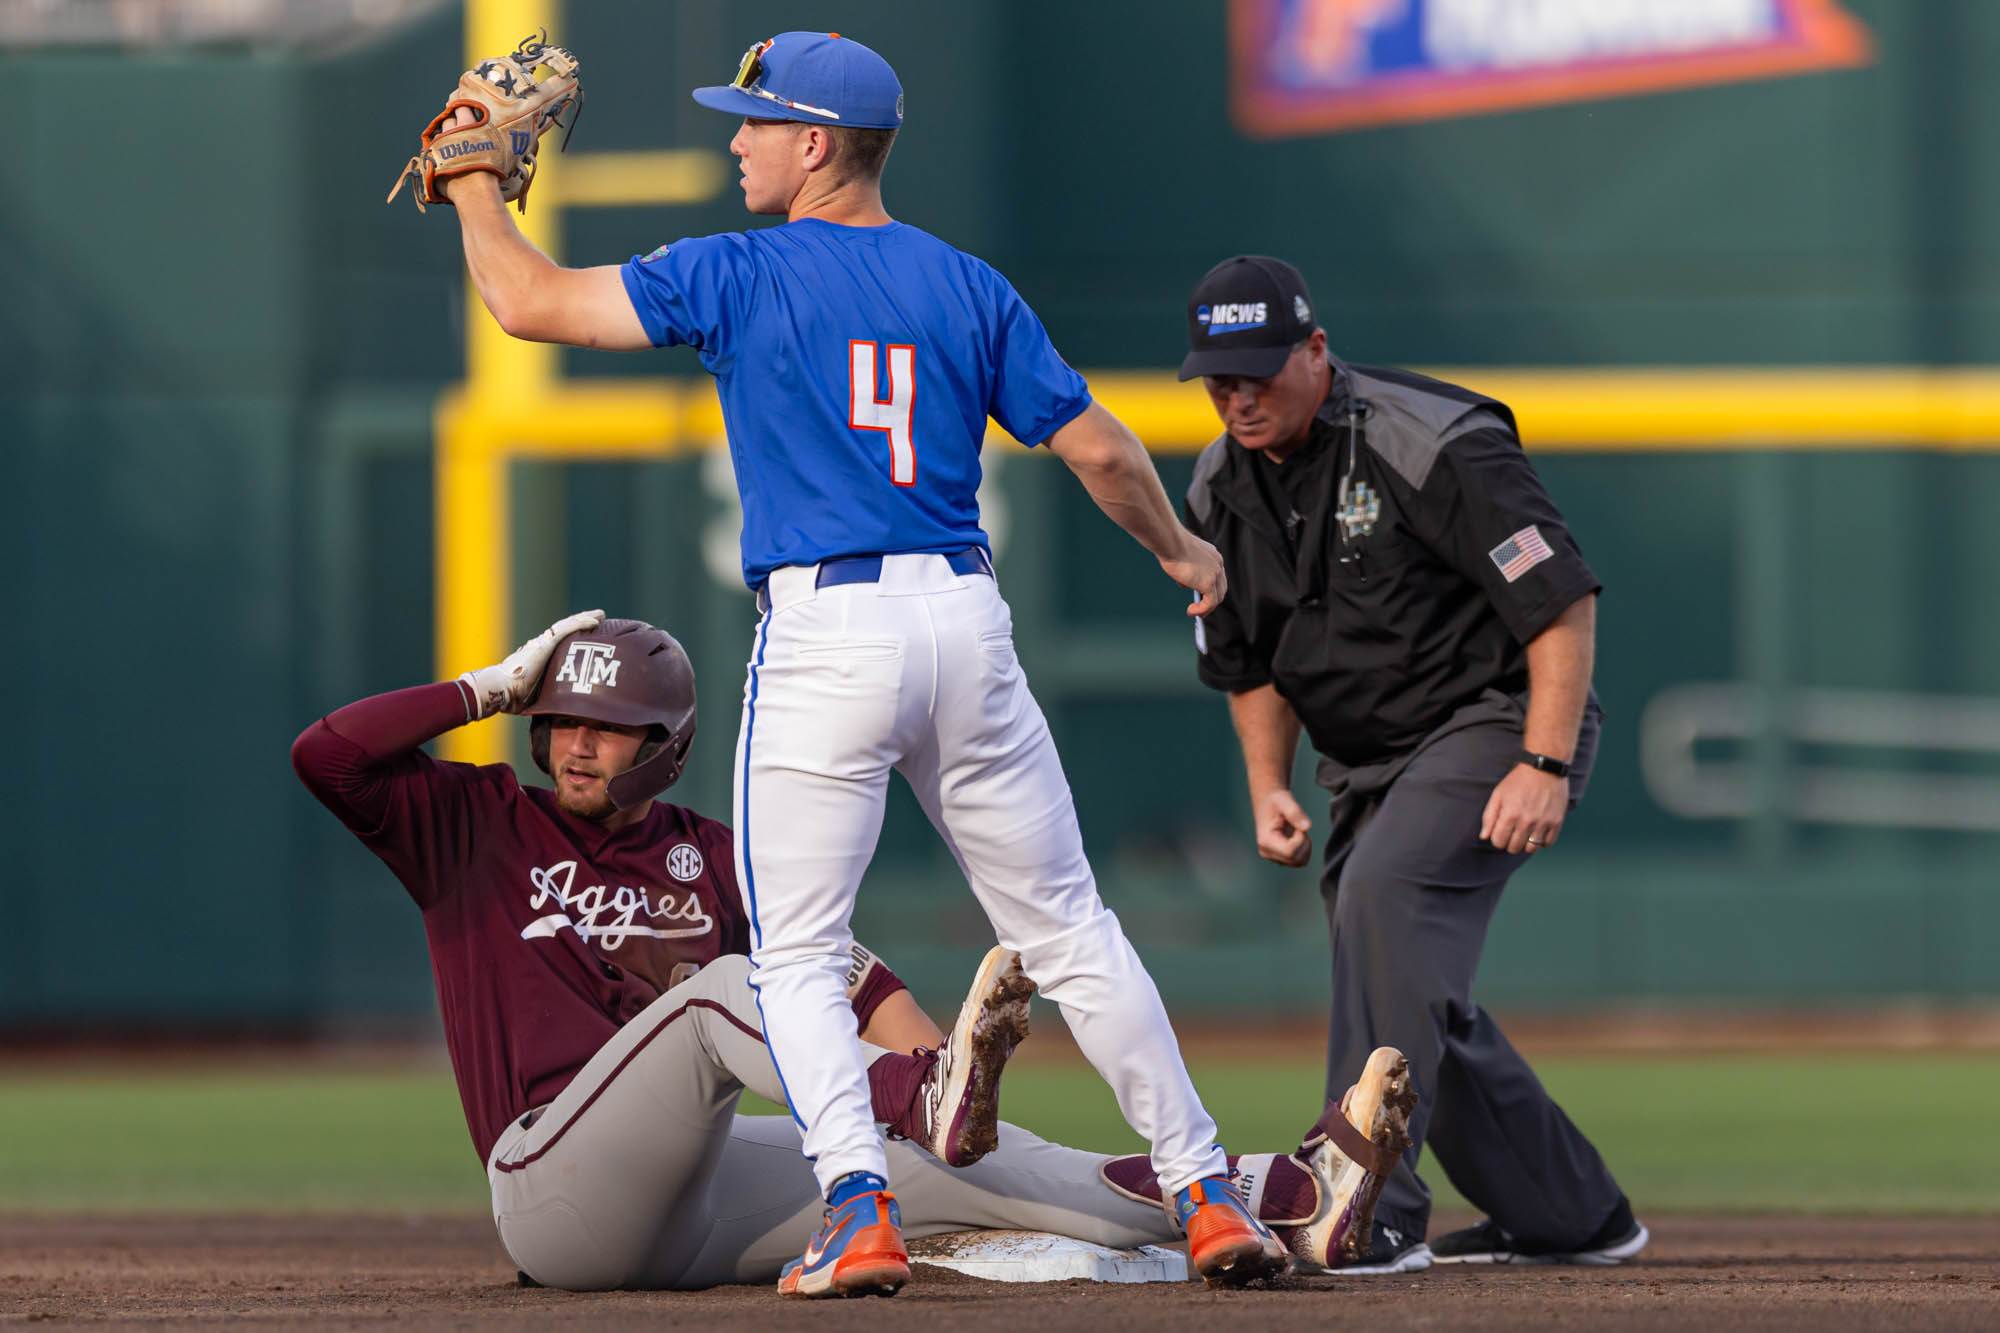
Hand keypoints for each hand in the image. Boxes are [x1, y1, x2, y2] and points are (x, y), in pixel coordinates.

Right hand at [458, 609, 604, 719]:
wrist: (501, 689)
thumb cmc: (513, 697)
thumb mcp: (536, 695)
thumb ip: (547, 696)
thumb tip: (558, 710)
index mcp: (538, 656)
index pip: (559, 641)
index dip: (572, 635)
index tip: (585, 634)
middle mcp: (541, 645)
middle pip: (566, 629)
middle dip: (581, 621)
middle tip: (598, 617)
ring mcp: (543, 644)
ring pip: (568, 625)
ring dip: (585, 618)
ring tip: (601, 615)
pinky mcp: (545, 644)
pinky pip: (567, 630)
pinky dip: (581, 624)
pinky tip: (595, 621)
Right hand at [1162, 531, 1226, 616]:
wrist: (1171, 541)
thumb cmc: (1170, 544)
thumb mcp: (1182, 556)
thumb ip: (1187, 568)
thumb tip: (1185, 583)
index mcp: (1213, 555)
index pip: (1216, 575)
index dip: (1209, 587)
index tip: (1199, 595)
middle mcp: (1218, 564)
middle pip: (1221, 588)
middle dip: (1211, 599)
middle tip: (1199, 608)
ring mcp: (1215, 574)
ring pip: (1217, 597)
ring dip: (1206, 608)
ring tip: (1194, 612)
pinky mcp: (1209, 584)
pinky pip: (1210, 603)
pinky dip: (1201, 610)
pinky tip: (1190, 611)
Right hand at [1253, 787, 1312, 866]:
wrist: (1269, 802)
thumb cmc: (1276, 800)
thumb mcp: (1285, 801)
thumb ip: (1295, 813)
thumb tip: (1307, 827)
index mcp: (1265, 841)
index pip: (1290, 852)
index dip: (1301, 839)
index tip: (1298, 824)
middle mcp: (1267, 852)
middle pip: (1296, 859)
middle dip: (1304, 842)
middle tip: (1299, 826)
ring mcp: (1273, 857)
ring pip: (1299, 862)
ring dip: (1305, 846)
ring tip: (1298, 830)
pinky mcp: (1280, 858)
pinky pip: (1299, 861)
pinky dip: (1304, 849)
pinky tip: (1298, 836)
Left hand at [1479, 763, 1568, 854]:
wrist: (1544, 768)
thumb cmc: (1518, 781)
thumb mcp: (1498, 795)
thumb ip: (1489, 817)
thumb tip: (1484, 837)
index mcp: (1510, 815)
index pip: (1498, 842)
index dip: (1497, 839)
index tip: (1500, 832)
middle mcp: (1527, 821)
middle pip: (1514, 848)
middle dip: (1509, 843)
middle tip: (1512, 832)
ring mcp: (1543, 823)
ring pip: (1531, 849)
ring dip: (1525, 844)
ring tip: (1524, 833)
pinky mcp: (1557, 822)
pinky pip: (1548, 843)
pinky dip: (1542, 842)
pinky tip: (1537, 832)